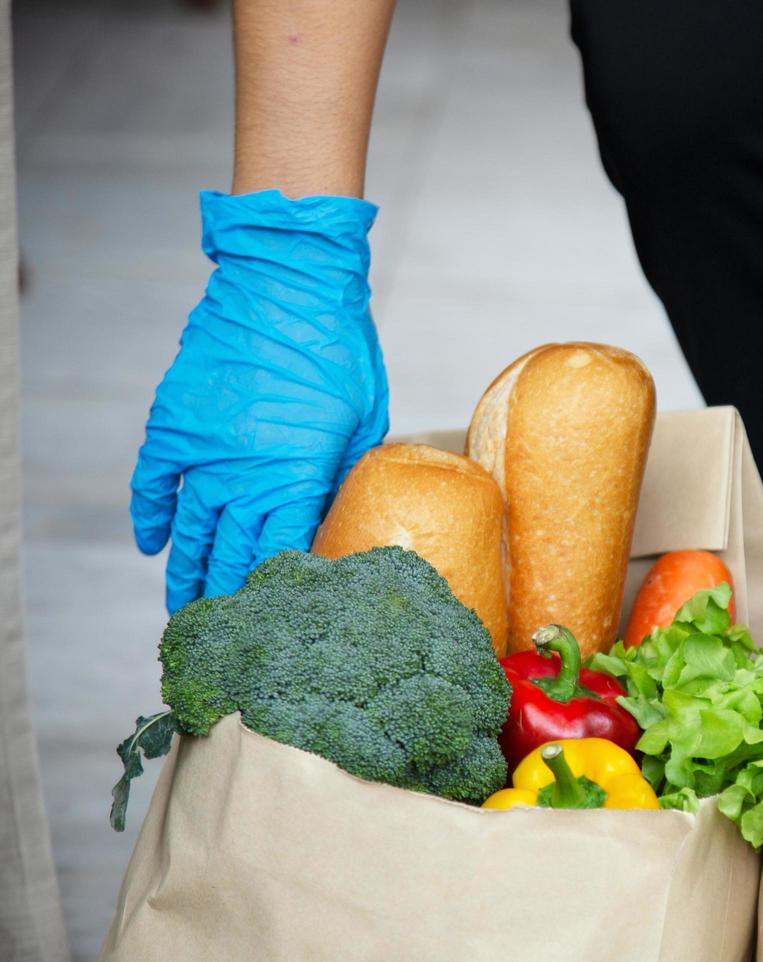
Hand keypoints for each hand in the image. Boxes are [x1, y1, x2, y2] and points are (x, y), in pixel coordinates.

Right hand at [130, 190, 388, 611]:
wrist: (288, 281)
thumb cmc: (341, 347)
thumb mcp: (365, 418)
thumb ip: (346, 471)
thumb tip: (338, 512)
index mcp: (299, 473)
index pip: (281, 552)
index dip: (274, 592)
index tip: (272, 623)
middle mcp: (246, 470)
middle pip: (231, 551)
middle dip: (226, 598)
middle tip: (220, 634)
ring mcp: (204, 447)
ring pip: (191, 529)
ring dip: (186, 572)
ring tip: (184, 611)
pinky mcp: (174, 420)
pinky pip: (154, 481)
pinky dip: (151, 515)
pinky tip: (153, 545)